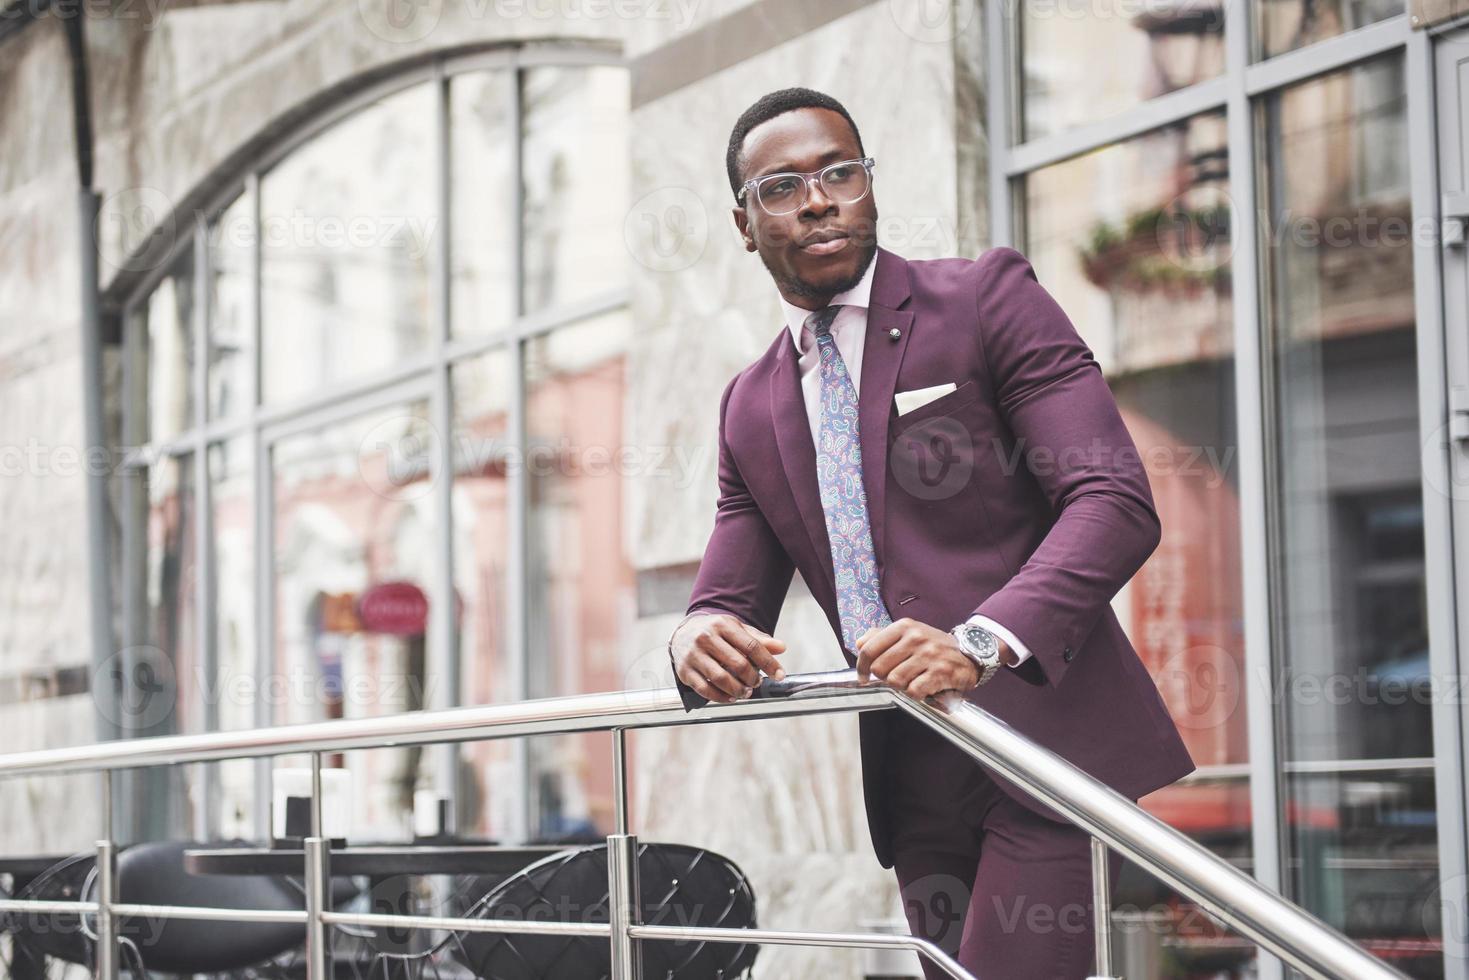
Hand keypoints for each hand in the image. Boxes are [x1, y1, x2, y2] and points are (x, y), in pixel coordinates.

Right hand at [671, 613, 786, 703]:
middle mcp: (706, 638)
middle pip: (738, 663)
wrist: (683, 633)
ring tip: (746, 692)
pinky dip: (720, 697)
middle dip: (753, 678)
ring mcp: (693, 655)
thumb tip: (782, 648)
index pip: (751, 646)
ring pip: (721, 678)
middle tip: (758, 682)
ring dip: (738, 690)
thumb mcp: (736, 629)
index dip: (768, 662)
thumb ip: (758, 640)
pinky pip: (705, 689)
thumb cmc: (716, 633)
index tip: (779, 675)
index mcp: (722, 625)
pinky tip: (730, 697)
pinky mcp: (684, 670)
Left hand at [855, 617, 980, 698]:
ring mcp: (928, 655)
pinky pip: (913, 691)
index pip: (869, 649)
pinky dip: (915, 694)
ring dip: (901, 686)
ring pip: (895, 681)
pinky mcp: (940, 672)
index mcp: (904, 627)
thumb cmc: (933, 646)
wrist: (969, 653)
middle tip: (894, 677)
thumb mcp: (909, 633)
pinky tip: (923, 686)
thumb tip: (859, 644)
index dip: (861, 667)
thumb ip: (881, 636)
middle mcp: (916, 638)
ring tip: (911, 680)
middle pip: (880, 668)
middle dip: (884, 678)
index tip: (863, 676)